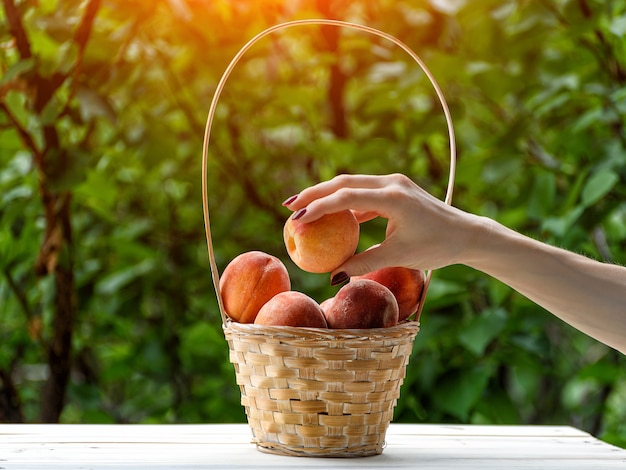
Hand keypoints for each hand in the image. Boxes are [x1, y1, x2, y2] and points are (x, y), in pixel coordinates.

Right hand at [283, 173, 485, 277]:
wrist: (466, 233)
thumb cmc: (436, 247)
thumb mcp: (398, 257)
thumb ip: (363, 263)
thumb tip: (332, 278)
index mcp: (393, 198)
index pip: (346, 197)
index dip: (318, 208)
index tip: (296, 220)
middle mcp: (391, 183)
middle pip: (343, 182)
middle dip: (314, 193)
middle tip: (289, 208)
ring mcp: (394, 183)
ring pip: (352, 184)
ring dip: (327, 195)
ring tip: (303, 209)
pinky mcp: (396, 189)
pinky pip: (363, 192)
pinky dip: (345, 202)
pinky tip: (332, 215)